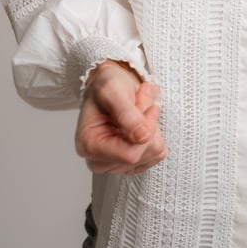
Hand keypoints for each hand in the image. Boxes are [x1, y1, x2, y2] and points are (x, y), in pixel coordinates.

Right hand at [74, 60, 166, 174]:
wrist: (112, 84)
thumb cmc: (106, 85)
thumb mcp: (113, 90)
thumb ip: (126, 113)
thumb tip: (142, 137)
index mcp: (89, 145)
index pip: (129, 154)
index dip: (145, 130)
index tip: (144, 104)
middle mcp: (100, 160)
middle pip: (141, 155)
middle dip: (147, 125)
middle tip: (140, 101)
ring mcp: (116, 163)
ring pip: (153, 154)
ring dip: (152, 126)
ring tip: (139, 108)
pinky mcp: (132, 161)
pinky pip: (157, 153)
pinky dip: (155, 132)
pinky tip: (142, 120)